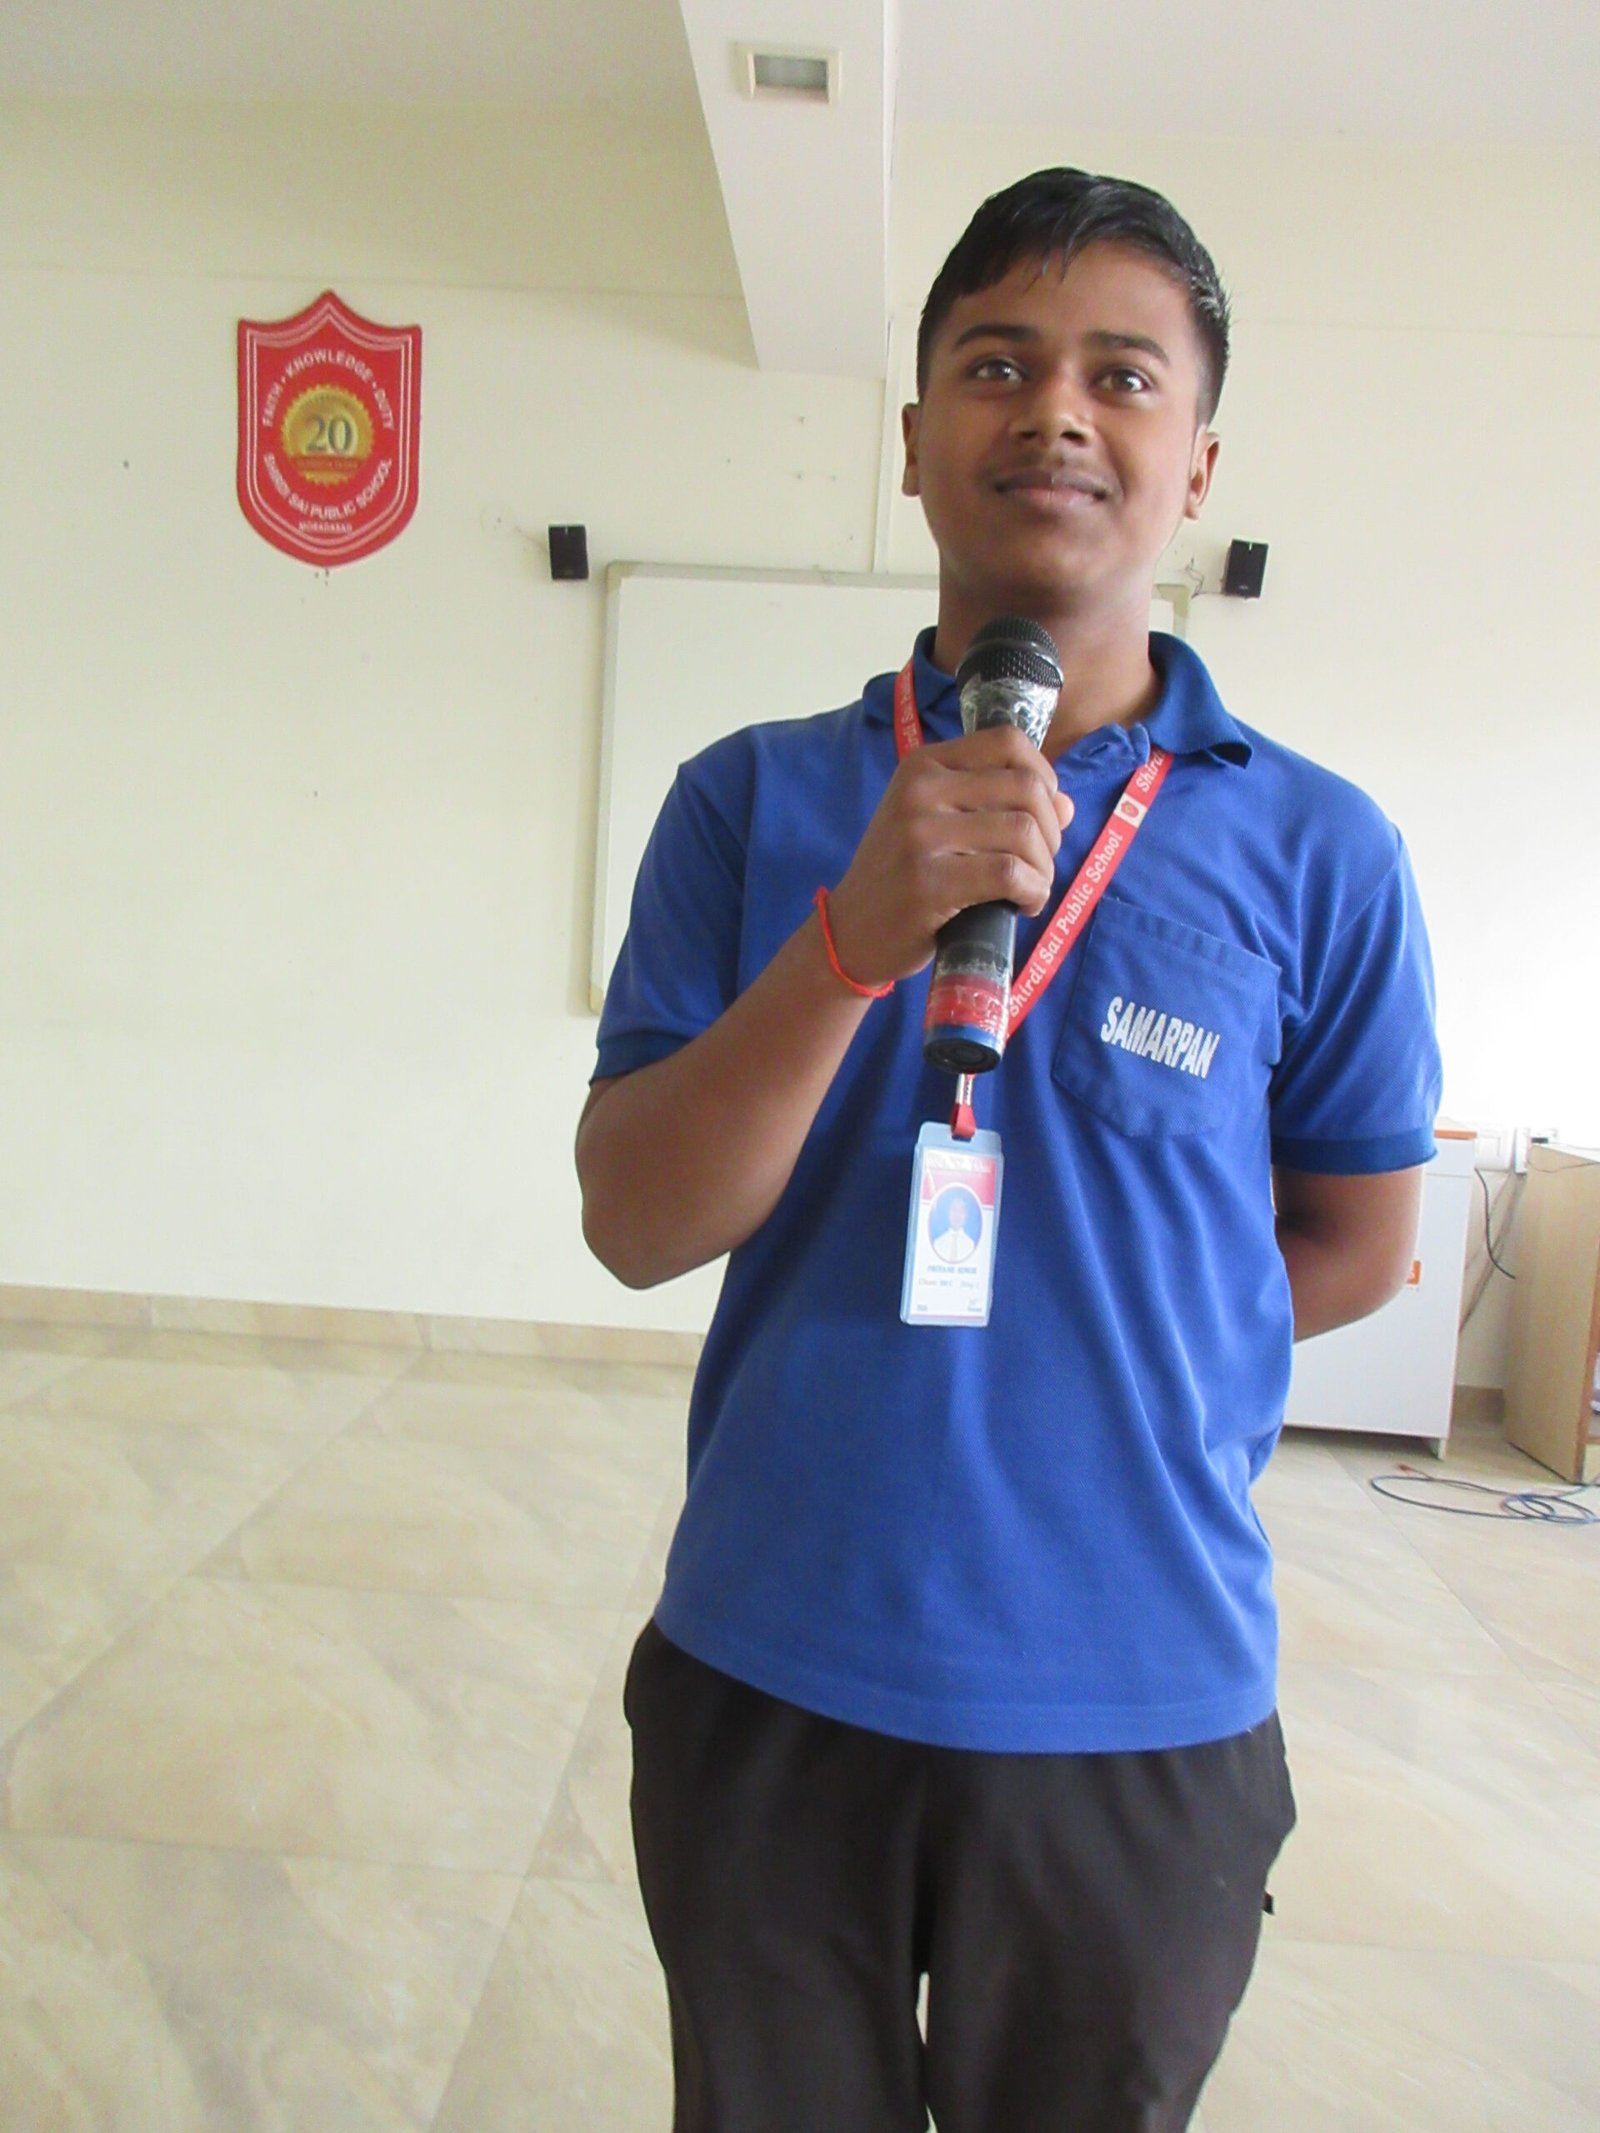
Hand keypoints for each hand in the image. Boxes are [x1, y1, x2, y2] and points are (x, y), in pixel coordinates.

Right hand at [824, 726, 1074, 988]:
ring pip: (1024, 832)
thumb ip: (997, 807)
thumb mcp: (938, 826)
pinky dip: (1033, 891)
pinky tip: (1023, 906)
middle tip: (1039, 863)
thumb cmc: (901, 878)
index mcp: (923, 765)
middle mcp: (921, 790)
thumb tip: (1066, 804)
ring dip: (1044, 867)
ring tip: (1031, 889)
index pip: (1007, 741)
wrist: (851, 933)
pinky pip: (1009, 874)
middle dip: (1051, 830)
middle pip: (1026, 788)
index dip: (1044, 775)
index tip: (1045, 814)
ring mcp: (921, 835)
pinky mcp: (929, 883)